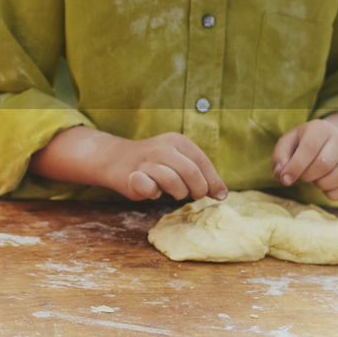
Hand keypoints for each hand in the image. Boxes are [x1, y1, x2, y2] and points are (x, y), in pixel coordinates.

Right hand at [103, 133, 227, 201]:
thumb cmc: (154, 163)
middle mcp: (162, 147)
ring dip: (177, 192)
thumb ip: (201, 174)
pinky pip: (150, 189)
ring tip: (171, 191)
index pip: (203, 164)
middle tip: (192, 195)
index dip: (213, 182)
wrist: (115, 159)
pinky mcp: (133, 175)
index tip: (217, 195)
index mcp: (178, 140)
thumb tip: (222, 194)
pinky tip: (151, 190)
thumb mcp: (180, 161)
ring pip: (174, 183)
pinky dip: (153, 193)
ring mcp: (146, 160)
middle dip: (197, 190)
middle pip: (192, 174)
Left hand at [272, 114, 337, 200]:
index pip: (310, 148)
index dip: (295, 167)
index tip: (285, 179)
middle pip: (324, 164)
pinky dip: (332, 193)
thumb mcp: (286, 144)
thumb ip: (280, 158)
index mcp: (319, 128)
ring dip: (321, 184)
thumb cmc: (301, 144)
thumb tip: (282, 176)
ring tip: (313, 179)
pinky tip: (323, 187)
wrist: (327, 142)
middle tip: (301, 176)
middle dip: (307, 176)